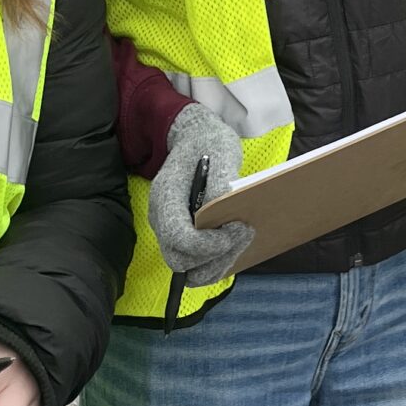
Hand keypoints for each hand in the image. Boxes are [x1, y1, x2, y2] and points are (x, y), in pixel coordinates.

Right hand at [148, 103, 254, 285]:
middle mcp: (160, 218)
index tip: (239, 228)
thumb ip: (221, 182)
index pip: (180, 238)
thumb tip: (224, 213)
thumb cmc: (208, 142)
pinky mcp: (180, 235)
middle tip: (244, 234)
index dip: (211, 243)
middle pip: (180, 260)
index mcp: (165, 196)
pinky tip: (234, 244)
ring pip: (187, 268)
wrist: (195, 137)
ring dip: (217, 264)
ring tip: (241, 241)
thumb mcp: (222, 151)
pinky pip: (194, 262)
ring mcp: (167, 229)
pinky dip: (215, 262)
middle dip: (215, 257)